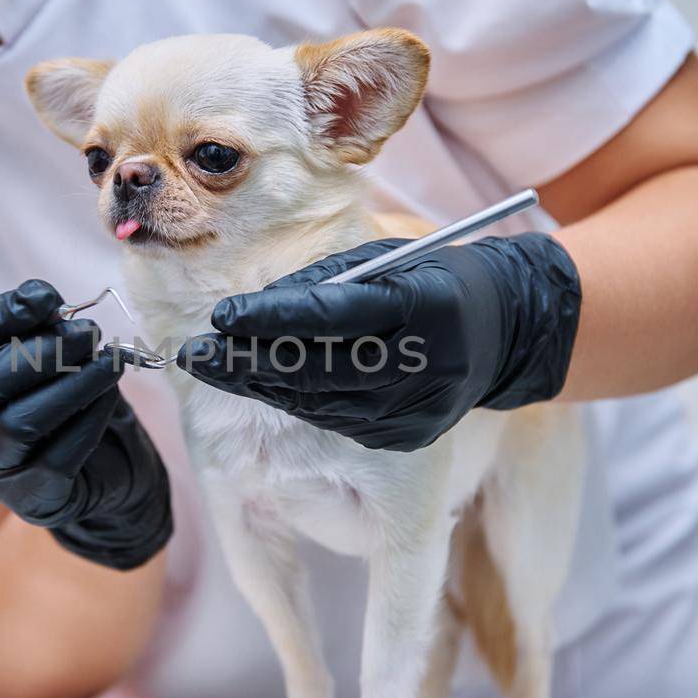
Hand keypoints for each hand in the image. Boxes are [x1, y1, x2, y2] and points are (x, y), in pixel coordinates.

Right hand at [0, 280, 171, 569]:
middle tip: (89, 332)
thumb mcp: (46, 357)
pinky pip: (58, 454)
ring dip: (73, 384)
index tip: (45, 298)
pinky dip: (89, 418)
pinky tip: (110, 395)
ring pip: (21, 423)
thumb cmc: (61, 400)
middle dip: (41, 352)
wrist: (98, 471)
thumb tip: (44, 299)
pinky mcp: (28, 495)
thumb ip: (39, 328)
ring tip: (111, 361)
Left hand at [176, 233, 580, 451]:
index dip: (273, 319)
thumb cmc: (430, 280)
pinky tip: (261, 385)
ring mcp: (417, 409)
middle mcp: (424, 363)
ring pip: (320, 402)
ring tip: (214, 367)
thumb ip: (327, 284)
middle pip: (319, 369)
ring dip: (261, 387)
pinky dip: (295, 403)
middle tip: (195, 355)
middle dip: (249, 363)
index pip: (335, 316)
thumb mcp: (387, 261)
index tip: (222, 317)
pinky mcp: (408, 437)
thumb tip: (256, 311)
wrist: (503, 330)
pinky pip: (336, 421)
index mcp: (424, 304)